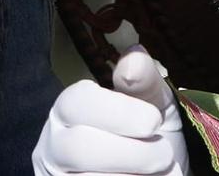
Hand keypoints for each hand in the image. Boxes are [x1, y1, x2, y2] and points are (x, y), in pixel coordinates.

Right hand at [33, 48, 187, 175]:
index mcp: (69, 107)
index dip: (119, 113)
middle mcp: (54, 142)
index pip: (77, 103)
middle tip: (164, 155)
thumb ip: (144, 78)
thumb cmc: (149, 131)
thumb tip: (134, 56)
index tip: (154, 122)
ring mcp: (56, 174)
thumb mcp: (153, 101)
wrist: (156, 171)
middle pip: (79, 148)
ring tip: (162, 171)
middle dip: (132, 153)